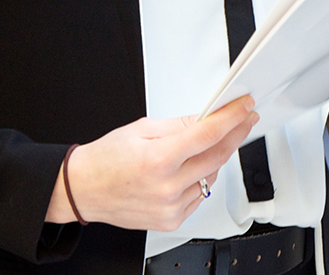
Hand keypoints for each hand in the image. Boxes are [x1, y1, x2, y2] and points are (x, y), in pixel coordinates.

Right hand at [45, 96, 258, 230]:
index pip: (208, 135)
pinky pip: (200, 195)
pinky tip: (187, 170)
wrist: (83, 190)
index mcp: (157, 160)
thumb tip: (208, 117)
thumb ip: (179, 124)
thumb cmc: (105, 160)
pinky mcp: (171, 220)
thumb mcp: (141, 130)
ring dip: (216, 157)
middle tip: (244, 119)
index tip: (244, 107)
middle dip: (236, 133)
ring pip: (212, 176)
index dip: (232, 118)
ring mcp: (170, 207)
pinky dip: (201, 179)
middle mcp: (166, 187)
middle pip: (217, 156)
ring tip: (203, 145)